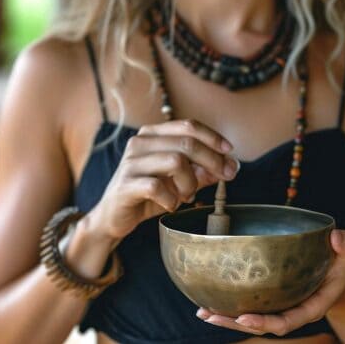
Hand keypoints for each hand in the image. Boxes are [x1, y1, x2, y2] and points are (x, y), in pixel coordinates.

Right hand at [86, 119, 239, 242]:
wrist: (114, 216)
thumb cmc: (148, 195)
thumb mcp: (180, 181)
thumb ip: (202, 172)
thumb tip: (230, 166)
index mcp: (153, 134)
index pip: (189, 126)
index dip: (213, 138)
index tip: (230, 153)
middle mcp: (140, 143)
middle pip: (187, 143)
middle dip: (212, 161)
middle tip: (223, 177)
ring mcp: (131, 163)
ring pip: (176, 162)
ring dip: (190, 183)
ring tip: (187, 196)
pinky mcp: (125, 185)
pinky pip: (158, 187)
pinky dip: (171, 199)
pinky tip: (171, 205)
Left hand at [196, 229, 344, 335]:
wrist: (336, 266)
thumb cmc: (341, 259)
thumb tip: (337, 238)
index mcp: (311, 306)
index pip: (287, 321)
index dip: (265, 322)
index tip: (244, 318)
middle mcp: (292, 309)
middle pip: (262, 324)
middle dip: (235, 323)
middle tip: (212, 315)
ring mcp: (280, 305)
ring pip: (251, 318)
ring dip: (226, 318)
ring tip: (203, 312)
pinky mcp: (270, 297)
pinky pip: (248, 305)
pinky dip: (228, 306)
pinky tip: (208, 302)